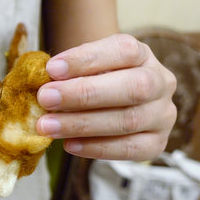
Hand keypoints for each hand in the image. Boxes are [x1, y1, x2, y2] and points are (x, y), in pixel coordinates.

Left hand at [36, 34, 176, 160]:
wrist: (112, 101)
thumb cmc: (92, 79)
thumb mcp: (83, 67)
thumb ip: (66, 72)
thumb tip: (37, 80)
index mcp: (142, 54)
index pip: (123, 50)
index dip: (87, 59)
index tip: (51, 68)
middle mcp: (160, 82)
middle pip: (132, 87)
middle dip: (83, 93)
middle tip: (46, 98)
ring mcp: (162, 114)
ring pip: (128, 120)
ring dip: (82, 124)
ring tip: (47, 126)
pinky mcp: (157, 143)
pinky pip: (131, 149)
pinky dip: (97, 148)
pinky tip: (69, 144)